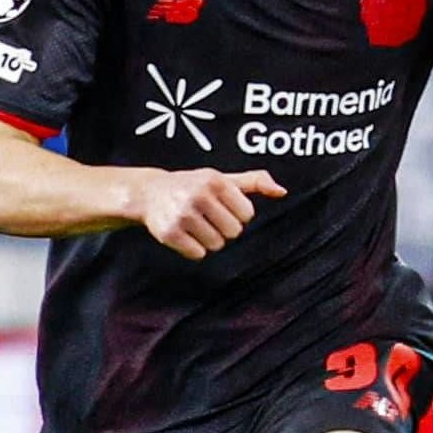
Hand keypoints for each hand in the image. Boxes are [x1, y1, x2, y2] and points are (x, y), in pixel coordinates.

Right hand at [129, 168, 286, 259]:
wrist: (150, 193)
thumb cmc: (193, 186)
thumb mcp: (223, 179)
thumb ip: (254, 182)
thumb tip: (282, 191)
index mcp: (215, 181)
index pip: (247, 214)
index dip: (237, 215)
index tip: (222, 207)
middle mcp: (198, 195)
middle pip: (233, 232)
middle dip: (224, 229)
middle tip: (208, 218)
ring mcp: (182, 215)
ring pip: (216, 245)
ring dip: (209, 240)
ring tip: (196, 226)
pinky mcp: (169, 233)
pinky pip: (198, 254)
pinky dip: (194, 249)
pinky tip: (185, 235)